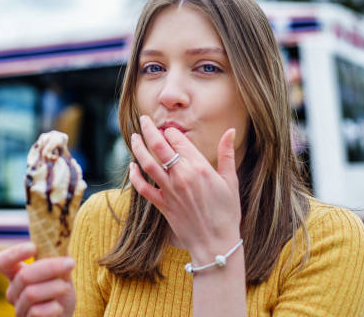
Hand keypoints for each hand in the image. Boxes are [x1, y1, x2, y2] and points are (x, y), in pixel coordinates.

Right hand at [0, 242, 75, 316]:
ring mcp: (19, 309)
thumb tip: (61, 234)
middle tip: (71, 262)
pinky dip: (53, 308)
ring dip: (54, 287)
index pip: (2, 261)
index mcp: (17, 274)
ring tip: (66, 287)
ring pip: (31, 293)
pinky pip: (37, 313)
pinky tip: (59, 308)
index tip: (33, 247)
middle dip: (49, 267)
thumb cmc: (60, 292)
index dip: (14, 253)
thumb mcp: (61, 272)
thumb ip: (59, 255)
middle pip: (24, 275)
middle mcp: (14, 292)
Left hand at [129, 115, 241, 262]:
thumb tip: (231, 131)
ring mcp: (169, 190)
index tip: (167, 128)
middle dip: (149, 129)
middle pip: (158, 145)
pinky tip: (132, 167)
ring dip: (138, 147)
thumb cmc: (227, 212)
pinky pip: (143, 187)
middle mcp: (181, 175)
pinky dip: (135, 176)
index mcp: (199, 166)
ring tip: (134, 137)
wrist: (216, 243)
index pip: (178, 139)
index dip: (170, 131)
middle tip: (143, 119)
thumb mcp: (231, 180)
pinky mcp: (162, 204)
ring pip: (147, 163)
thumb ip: (227, 154)